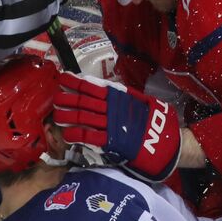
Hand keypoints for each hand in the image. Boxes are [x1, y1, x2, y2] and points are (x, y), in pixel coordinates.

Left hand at [53, 70, 179, 182]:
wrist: (165, 141)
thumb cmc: (155, 120)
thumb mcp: (142, 100)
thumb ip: (124, 95)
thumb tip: (106, 89)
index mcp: (118, 96)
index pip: (91, 86)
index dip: (75, 82)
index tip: (63, 78)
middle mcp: (112, 108)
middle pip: (83, 101)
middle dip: (67, 98)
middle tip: (55, 97)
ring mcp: (110, 125)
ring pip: (82, 117)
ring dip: (66, 116)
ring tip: (56, 115)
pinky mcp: (111, 142)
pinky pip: (88, 136)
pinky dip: (76, 134)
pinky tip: (67, 134)